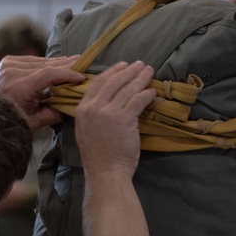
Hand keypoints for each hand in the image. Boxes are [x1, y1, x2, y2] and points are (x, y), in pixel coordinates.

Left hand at [0, 55, 84, 128]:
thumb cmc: (9, 120)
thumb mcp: (32, 122)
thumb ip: (52, 114)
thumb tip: (71, 106)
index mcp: (18, 87)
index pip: (48, 75)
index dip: (67, 74)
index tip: (81, 76)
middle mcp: (12, 72)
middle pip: (46, 65)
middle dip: (66, 65)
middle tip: (83, 62)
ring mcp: (8, 64)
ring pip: (39, 61)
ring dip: (57, 63)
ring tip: (74, 61)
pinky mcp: (7, 61)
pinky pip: (31, 60)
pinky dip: (44, 63)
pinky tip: (57, 63)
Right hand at [74, 61, 154, 179]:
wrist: (105, 171)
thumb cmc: (97, 155)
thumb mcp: (85, 130)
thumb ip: (92, 113)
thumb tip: (106, 100)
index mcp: (82, 109)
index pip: (98, 83)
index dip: (112, 72)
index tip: (122, 65)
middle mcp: (94, 107)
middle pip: (114, 82)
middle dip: (128, 70)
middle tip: (139, 64)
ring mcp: (109, 113)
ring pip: (127, 89)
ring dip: (140, 78)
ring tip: (149, 71)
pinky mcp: (124, 119)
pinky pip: (138, 101)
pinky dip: (146, 94)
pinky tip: (152, 92)